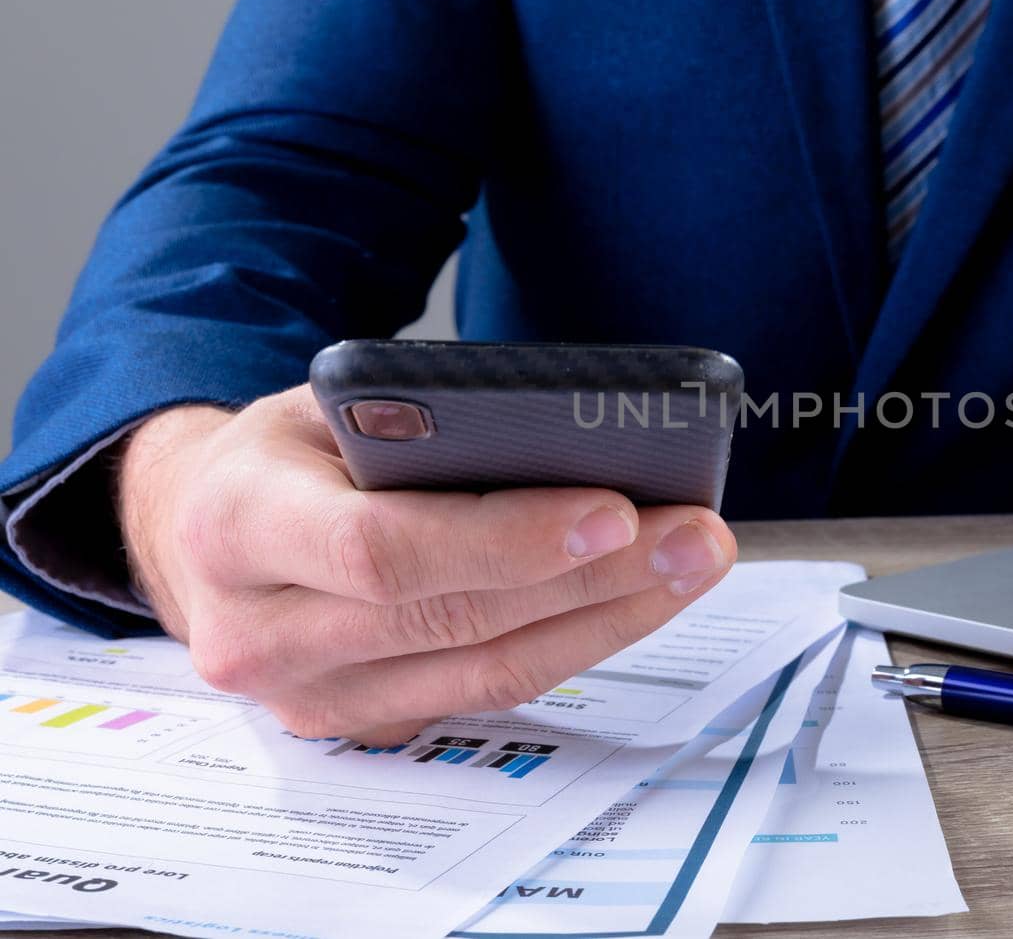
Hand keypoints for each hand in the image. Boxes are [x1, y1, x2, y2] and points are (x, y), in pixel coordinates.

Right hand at [115, 384, 736, 744]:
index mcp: (237, 526)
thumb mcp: (323, 403)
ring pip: (488, 672)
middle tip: (694, 534)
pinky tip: (638, 600)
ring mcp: (308, 698)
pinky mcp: (361, 726)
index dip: (507, 540)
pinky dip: (574, 645)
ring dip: (609, 618)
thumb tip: (566, 442)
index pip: (383, 550)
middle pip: (455, 619)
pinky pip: (488, 692)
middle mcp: (259, 632)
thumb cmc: (284, 454)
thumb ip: (416, 424)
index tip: (615, 511)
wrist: (201, 528)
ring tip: (690, 564)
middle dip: (596, 578)